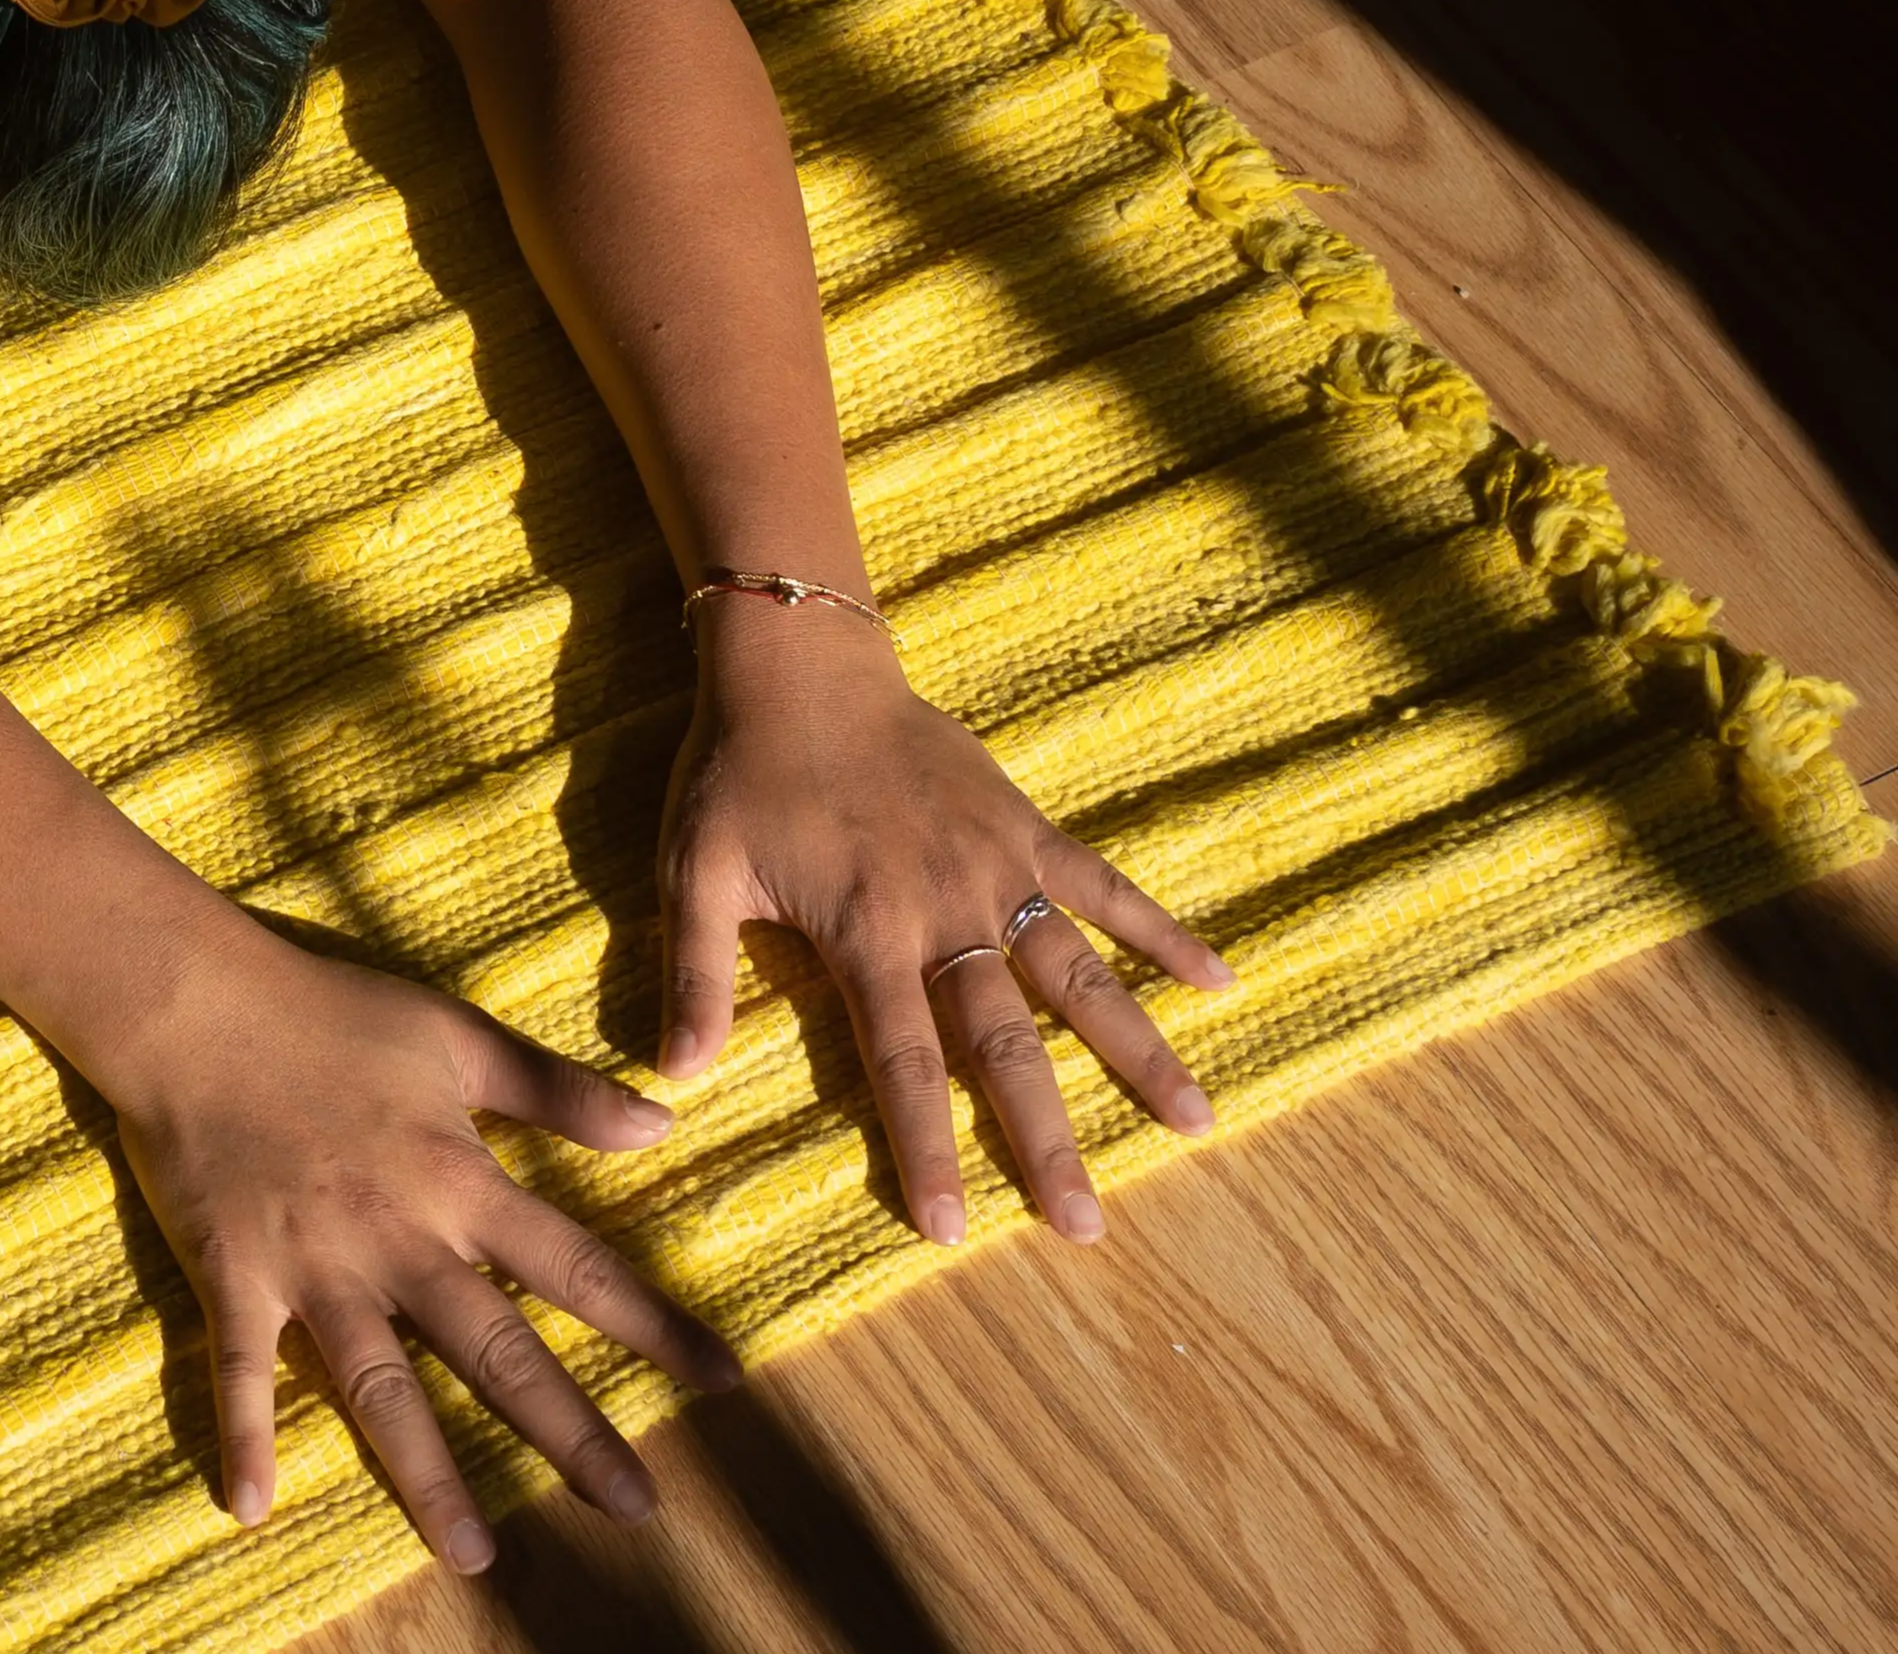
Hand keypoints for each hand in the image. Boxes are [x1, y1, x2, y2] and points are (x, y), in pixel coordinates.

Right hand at [83, 922, 743, 1570]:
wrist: (195, 1003)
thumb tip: (663, 1126)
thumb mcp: (458, 1036)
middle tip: (634, 1507)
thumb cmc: (329, 1011)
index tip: (722, 1379)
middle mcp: (398, 1239)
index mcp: (458, 1181)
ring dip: (427, 1475)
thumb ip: (559, 1090)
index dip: (654, 1325)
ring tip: (473, 1554)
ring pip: (382, 1388)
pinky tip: (251, 1507)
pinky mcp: (235, 1276)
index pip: (576, 1266)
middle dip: (570, 1432)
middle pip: (497, 1352)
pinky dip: (243, 1437)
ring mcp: (314, 1266)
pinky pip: (239, 1372)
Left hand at [657, 601, 1237, 1243]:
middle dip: (1047, 1139)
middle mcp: (946, 913)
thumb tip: (676, 1075)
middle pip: (1006, 1044)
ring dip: (1137, 1050)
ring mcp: (997, 870)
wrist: (803, 667)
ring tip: (1195, 1121)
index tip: (957, 1231)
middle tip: (1086, 1225)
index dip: (930, 1150)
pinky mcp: (1026, 829)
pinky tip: (1221, 980)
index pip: (906, 1066)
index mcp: (867, 935)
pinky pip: (1106, 885)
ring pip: (1078, 976)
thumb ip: (698, 973)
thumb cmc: (740, 774)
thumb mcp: (695, 871)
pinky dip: (1162, 931)